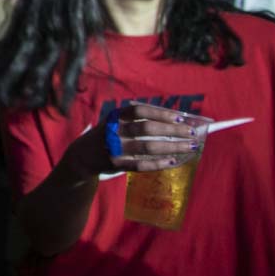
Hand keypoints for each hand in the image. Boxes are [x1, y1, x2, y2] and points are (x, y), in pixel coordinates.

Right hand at [65, 104, 199, 177]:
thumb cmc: (107, 134)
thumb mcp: (115, 121)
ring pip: (147, 147)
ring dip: (171, 147)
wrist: (82, 155)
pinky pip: (141, 164)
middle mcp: (114, 131)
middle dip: (172, 130)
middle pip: (147, 129)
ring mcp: (114, 148)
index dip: (161, 113)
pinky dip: (159, 163)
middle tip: (191, 133)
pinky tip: (173, 161)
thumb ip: (137, 119)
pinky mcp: (116, 163)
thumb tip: (172, 119)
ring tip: (190, 147)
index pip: (140, 111)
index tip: (181, 116)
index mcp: (115, 116)